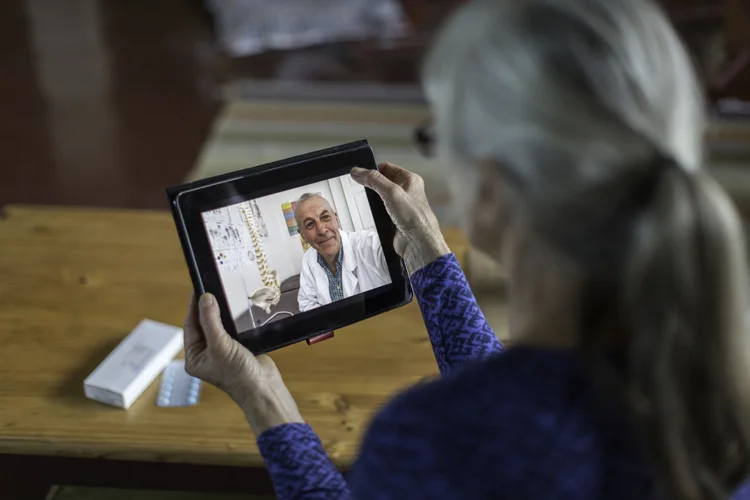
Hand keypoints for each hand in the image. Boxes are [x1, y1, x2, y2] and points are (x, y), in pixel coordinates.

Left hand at [183, 293, 303, 434]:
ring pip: (218, 325)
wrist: (263, 388)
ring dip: (221, 311)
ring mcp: (222, 351)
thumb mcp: (220, 345)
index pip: (190, 326)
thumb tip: (205, 298)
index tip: (198, 288)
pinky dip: (233, 318)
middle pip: (203, 324)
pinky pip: (231, 328)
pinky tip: (236, 307)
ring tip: (223, 292)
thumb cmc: (237, 374)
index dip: (194, 306)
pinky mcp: (238, 348)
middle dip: (207, 307)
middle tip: (211, 286)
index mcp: (194, 357)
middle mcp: (206, 353)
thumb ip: (211, 321)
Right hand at [351, 163, 449, 273]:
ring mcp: (401, 206)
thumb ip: (374, 180)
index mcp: (410, 180)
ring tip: (362, 198)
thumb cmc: (414, 217)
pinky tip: (369, 212)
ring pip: (382, 197)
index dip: (374, 169)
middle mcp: (407, 192)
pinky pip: (382, 211)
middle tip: (358, 184)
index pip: (388, 168)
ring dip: (373, 198)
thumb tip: (358, 171)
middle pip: (384, 182)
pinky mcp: (396, 220)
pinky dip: (375, 211)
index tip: (360, 172)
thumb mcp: (392, 192)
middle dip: (372, 184)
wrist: (418, 243)